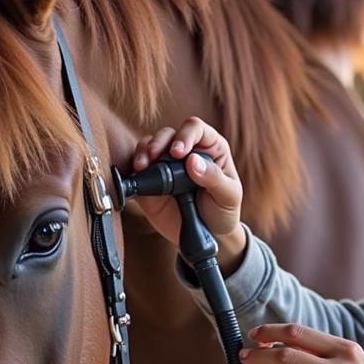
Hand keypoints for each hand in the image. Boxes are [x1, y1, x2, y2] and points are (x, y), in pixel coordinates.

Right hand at [131, 118, 246, 270]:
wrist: (209, 234)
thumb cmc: (223, 210)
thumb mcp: (229, 196)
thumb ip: (214, 179)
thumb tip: (192, 162)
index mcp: (209, 148)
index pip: (195, 129)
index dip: (186, 135)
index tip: (179, 152)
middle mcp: (186, 151)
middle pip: (168, 134)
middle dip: (159, 142)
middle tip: (155, 156)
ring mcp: (166, 164)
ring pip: (149, 145)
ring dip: (144, 151)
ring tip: (142, 166)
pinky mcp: (150, 180)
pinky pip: (138, 168)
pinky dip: (134, 168)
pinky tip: (136, 175)